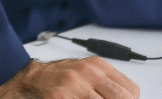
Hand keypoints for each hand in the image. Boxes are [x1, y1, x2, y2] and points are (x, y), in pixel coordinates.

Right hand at [0, 58, 139, 98]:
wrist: (29, 79)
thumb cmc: (58, 78)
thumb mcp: (86, 73)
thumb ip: (108, 83)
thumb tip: (132, 95)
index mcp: (98, 65)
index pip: (131, 90)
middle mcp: (89, 73)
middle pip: (123, 98)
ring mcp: (75, 86)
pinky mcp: (62, 98)